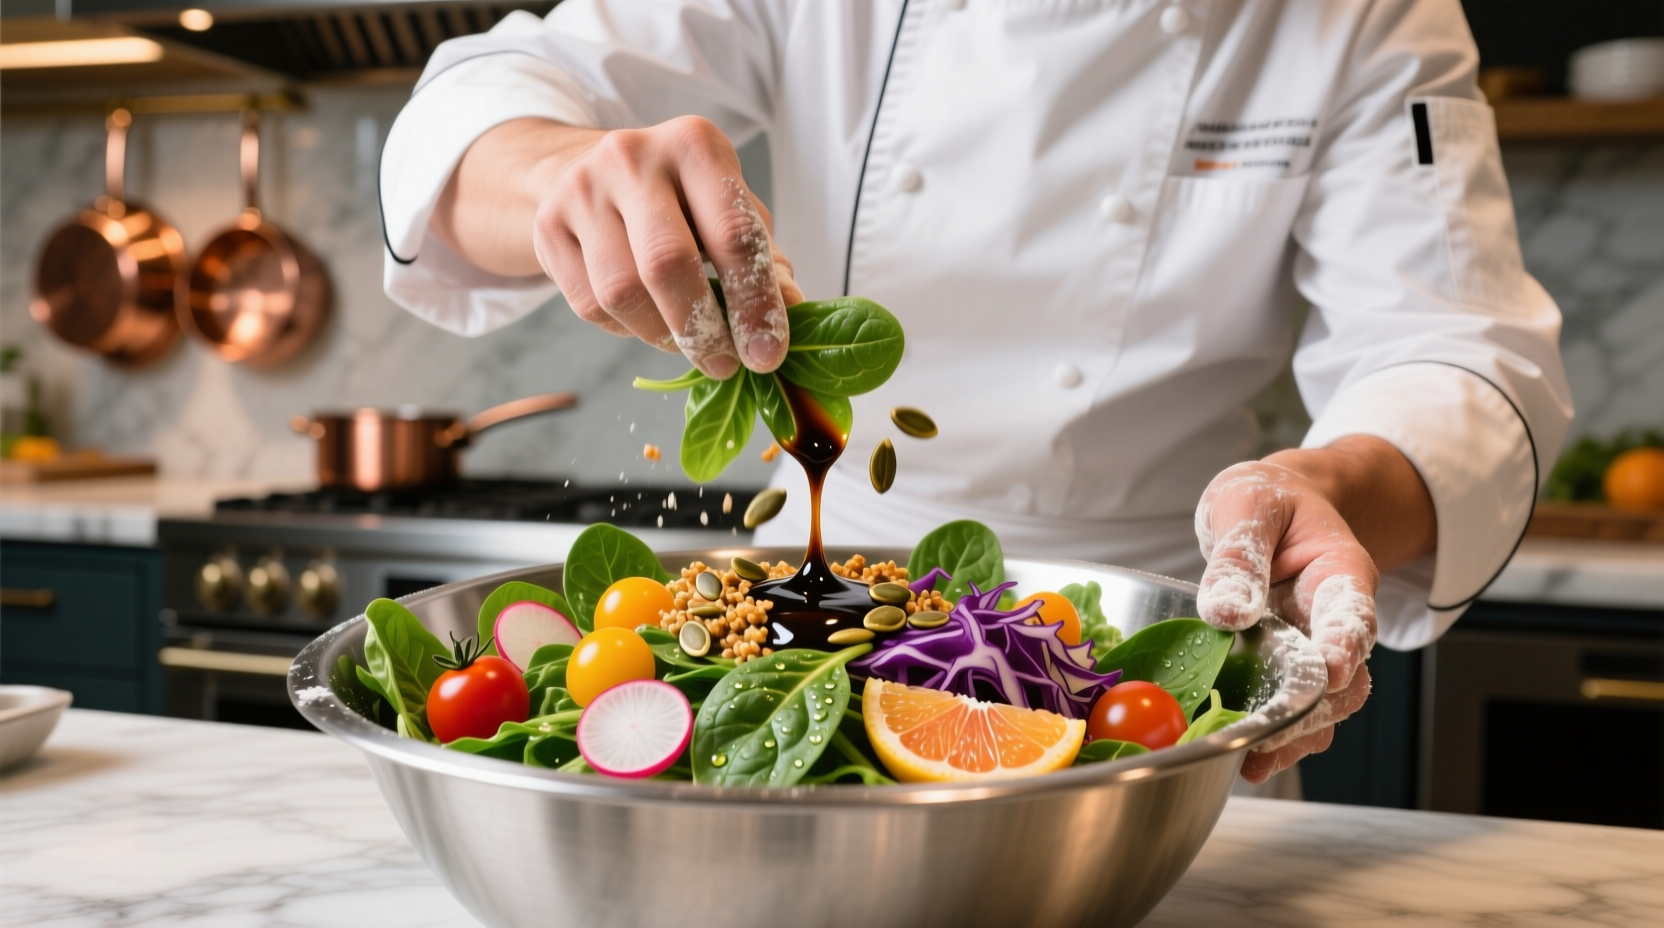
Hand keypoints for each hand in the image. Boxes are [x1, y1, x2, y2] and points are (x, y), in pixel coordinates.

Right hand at [532, 116, 800, 378]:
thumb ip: (764, 259)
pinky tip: (646, 321)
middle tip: (724, 364)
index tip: (768, 354)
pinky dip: (626, 329)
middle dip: (703, 329)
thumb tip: (796, 311)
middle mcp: (632, 157)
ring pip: (622, 293)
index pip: (733, 235)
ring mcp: (581, 190)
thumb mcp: (729, 209)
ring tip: (688, 344)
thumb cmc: (679, 198)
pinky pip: (589, 305)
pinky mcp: (548, 227)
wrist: (585, 169)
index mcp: (694, 145)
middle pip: (668, 264)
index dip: (755, 305)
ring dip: (663, 336)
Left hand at [1193, 458, 1380, 783]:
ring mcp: (1315, 649)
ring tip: (1258, 758)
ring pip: (1326, 705)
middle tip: (1274, 730)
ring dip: (1297, 734)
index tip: (1331, 672)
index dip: (1346, 646)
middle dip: (1315, 707)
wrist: (1274, 506)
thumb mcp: (1248, 505)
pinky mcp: (1287, 667)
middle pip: (1346, 676)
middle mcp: (1335, 619)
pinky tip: (1248, 761)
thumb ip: (1239, 555)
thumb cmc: (1268, 500)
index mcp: (1340, 573)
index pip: (1353, 614)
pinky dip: (1278, 737)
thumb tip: (1228, 612)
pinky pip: (1295, 709)